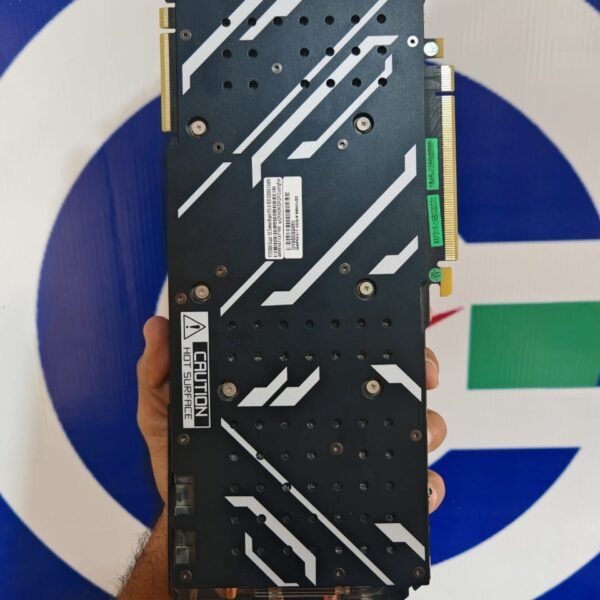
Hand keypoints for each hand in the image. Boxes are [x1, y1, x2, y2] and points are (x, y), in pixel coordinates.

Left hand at [136, 316, 446, 511]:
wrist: (198, 532)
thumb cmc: (186, 470)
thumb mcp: (166, 414)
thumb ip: (160, 371)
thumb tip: (158, 327)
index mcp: (286, 389)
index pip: (333, 351)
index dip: (365, 333)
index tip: (387, 323)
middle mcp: (321, 417)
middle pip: (382, 384)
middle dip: (414, 372)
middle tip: (422, 372)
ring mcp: (337, 457)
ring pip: (400, 433)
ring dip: (424, 427)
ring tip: (423, 430)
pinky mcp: (346, 499)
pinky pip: (394, 493)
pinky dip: (419, 489)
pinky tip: (421, 486)